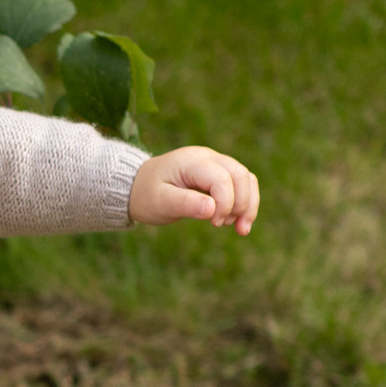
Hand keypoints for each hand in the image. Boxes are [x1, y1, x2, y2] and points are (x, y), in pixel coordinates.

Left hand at [129, 145, 258, 237]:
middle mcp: (207, 157)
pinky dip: (245, 202)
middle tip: (225, 225)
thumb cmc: (147, 194)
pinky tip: (240, 223)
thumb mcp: (160, 202)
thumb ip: (185, 204)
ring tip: (240, 229)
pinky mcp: (220, 173)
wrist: (138, 186)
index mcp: (191, 161)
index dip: (225, 203)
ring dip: (248, 204)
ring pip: (246, 178)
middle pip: (240, 175)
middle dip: (241, 204)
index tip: (214, 223)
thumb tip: (212, 209)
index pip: (222, 178)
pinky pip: (243, 184)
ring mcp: (216, 163)